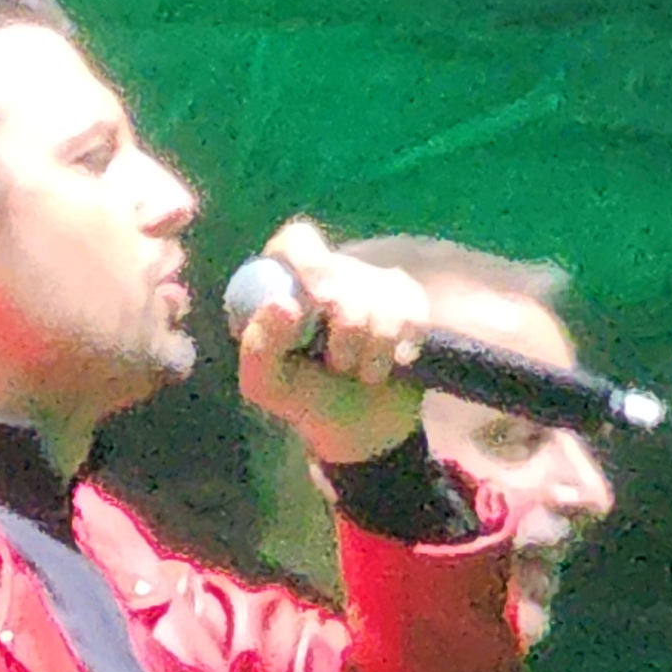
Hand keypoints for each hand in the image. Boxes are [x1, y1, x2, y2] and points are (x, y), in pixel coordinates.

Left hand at [231, 217, 433, 469]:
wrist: (362, 430)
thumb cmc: (305, 400)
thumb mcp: (267, 384)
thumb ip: (261, 346)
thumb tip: (284, 303)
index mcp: (290, 281)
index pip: (297, 242)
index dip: (305, 264)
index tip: (310, 305)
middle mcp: (332, 273)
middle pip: (338, 270)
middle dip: (340, 324)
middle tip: (337, 361)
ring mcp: (374, 283)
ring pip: (376, 296)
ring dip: (365, 347)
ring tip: (354, 371)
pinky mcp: (410, 301)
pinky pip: (407, 314)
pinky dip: (390, 351)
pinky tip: (381, 368)